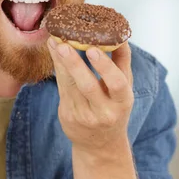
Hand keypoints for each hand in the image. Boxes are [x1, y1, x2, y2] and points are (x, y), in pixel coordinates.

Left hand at [47, 38, 133, 155]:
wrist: (100, 145)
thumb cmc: (114, 108)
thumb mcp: (124, 90)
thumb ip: (122, 63)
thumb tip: (119, 33)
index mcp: (122, 102)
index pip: (116, 83)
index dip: (105, 66)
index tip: (93, 49)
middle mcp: (103, 112)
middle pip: (87, 86)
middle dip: (74, 64)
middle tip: (63, 44)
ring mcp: (83, 116)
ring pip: (69, 85)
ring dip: (60, 62)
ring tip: (54, 41)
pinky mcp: (67, 116)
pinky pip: (61, 88)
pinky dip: (57, 69)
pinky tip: (54, 52)